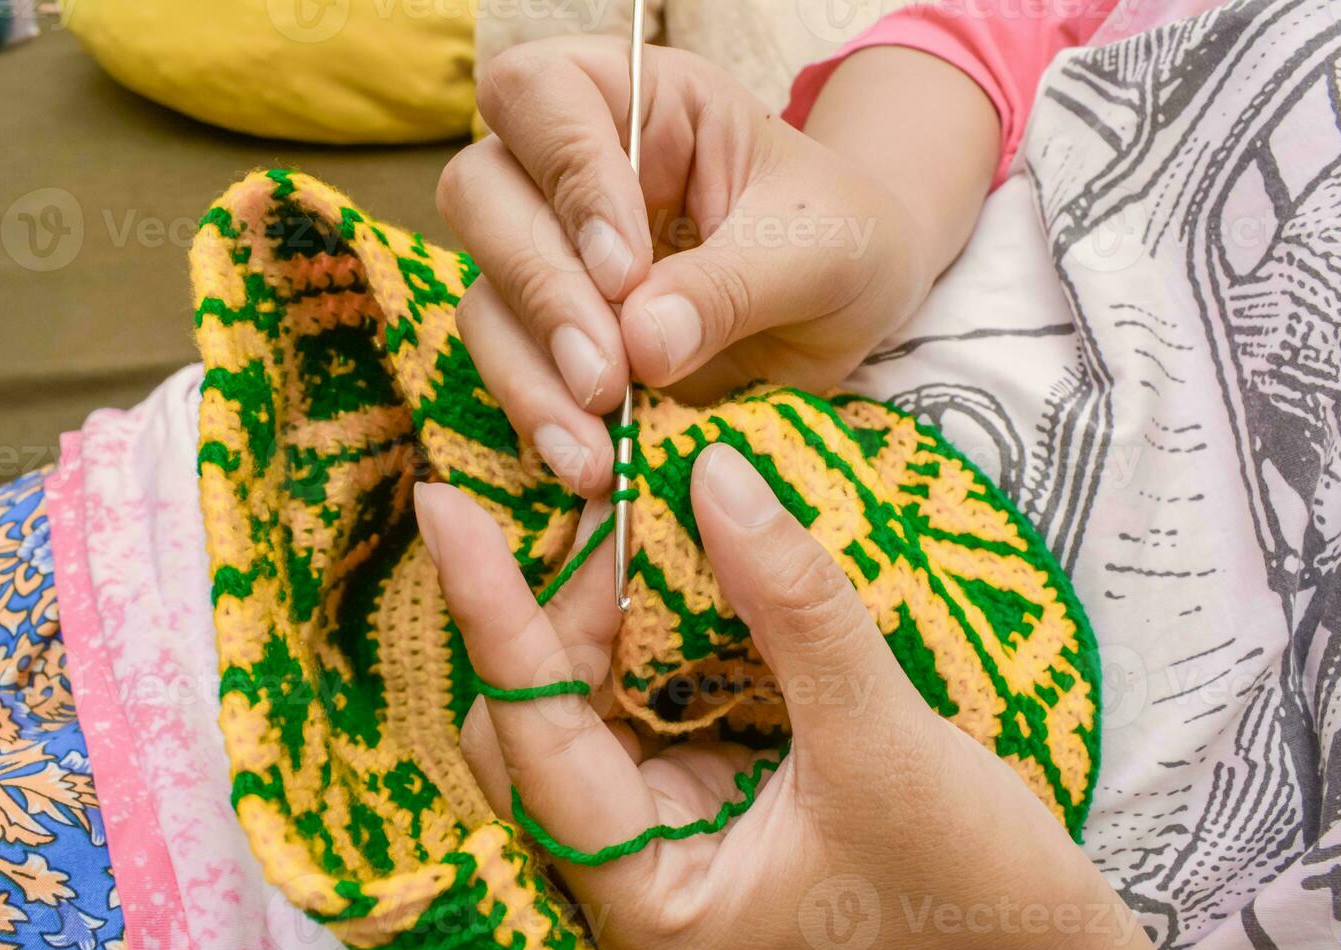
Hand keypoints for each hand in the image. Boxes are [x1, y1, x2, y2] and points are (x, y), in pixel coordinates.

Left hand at [413, 445, 1165, 949]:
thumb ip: (796, 607)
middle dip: (558, 606)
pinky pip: (640, 707)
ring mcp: (665, 845)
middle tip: (614, 498)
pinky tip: (677, 568)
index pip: (534, 741)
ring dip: (602, 612)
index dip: (491, 613)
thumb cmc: (977, 892)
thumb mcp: (886, 743)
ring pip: (582, 711)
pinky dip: (650, 634)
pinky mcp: (702, 809)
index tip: (448, 505)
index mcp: (652, 903)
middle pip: (535, 727)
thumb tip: (713, 474)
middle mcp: (634, 882)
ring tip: (644, 515)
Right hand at [435, 38, 931, 496]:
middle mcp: (574, 170)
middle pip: (483, 195)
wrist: (857, 302)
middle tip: (609, 377)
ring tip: (599, 448)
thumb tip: (640, 344)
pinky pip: (510, 371)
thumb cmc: (844, 238)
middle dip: (542, 292)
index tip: (626, 270)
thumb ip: (734, 285)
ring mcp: (554, 255)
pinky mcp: (554, 338)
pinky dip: (542, 420)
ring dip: (530, 375)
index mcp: (643, 104)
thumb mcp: (818, 251)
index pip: (543, 92)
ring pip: (484, 295)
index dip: (566, 174)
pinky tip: (590, 465)